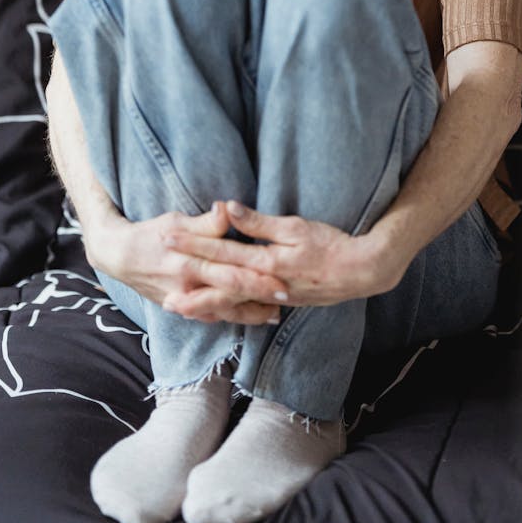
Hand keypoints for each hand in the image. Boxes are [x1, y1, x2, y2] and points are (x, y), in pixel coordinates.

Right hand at [87, 202, 289, 325]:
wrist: (118, 257)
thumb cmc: (151, 233)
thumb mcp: (176, 222)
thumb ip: (206, 222)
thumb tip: (228, 209)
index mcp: (190, 263)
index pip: (230, 272)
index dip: (257, 277)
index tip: (281, 278)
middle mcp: (188, 287)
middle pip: (230, 295)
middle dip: (259, 298)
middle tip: (286, 297)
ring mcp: (184, 301)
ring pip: (222, 311)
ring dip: (249, 314)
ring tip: (274, 314)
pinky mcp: (180, 307)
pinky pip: (209, 316)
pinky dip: (230, 318)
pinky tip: (248, 318)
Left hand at [160, 201, 405, 319]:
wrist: (361, 271)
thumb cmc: (331, 244)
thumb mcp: (295, 227)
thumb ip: (259, 222)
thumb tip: (226, 209)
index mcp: (266, 262)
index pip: (220, 252)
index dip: (193, 245)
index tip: (168, 238)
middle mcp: (264, 284)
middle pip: (218, 282)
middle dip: (188, 280)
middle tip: (160, 280)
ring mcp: (271, 297)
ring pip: (230, 302)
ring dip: (202, 303)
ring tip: (177, 306)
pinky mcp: (279, 302)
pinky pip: (245, 310)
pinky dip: (227, 311)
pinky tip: (214, 313)